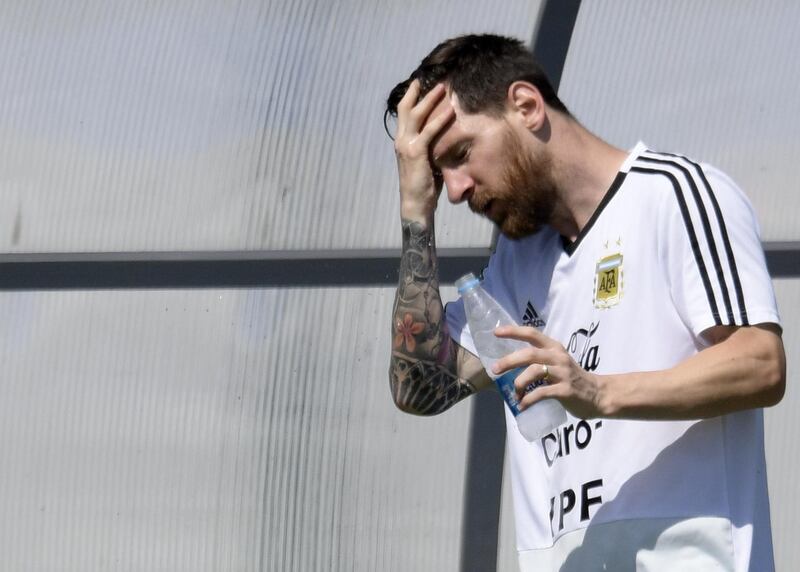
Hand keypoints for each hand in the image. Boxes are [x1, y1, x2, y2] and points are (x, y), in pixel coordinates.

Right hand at [394, 80, 454, 222]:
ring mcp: (407, 145)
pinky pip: (430, 131)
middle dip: (417, 92)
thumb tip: (445, 137)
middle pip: (405, 109)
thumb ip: (431, 147)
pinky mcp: (416, 152)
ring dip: (430, 99)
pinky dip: (440, 119)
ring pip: (417, 115)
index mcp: (401, 142)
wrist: (415, 203)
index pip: (404, 114)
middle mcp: (401, 140)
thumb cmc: (423, 186)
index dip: (410, 98)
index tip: (419, 85)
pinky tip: (451, 111)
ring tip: (443, 87)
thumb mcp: (426, 161)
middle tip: (428, 78)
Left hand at [491, 325, 606, 418]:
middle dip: (508, 361)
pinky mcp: (565, 390)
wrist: (600, 394)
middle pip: (529, 354)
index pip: (532, 334)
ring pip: (534, 372)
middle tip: (494, 369)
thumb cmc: (573, 378)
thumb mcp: (558, 362)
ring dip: (518, 383)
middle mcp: (558, 357)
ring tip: (515, 394)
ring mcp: (563, 373)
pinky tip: (522, 406)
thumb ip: (540, 360)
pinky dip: (528, 400)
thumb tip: (510, 365)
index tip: (496, 332)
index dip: (513, 331)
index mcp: (554, 348)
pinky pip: (541, 393)